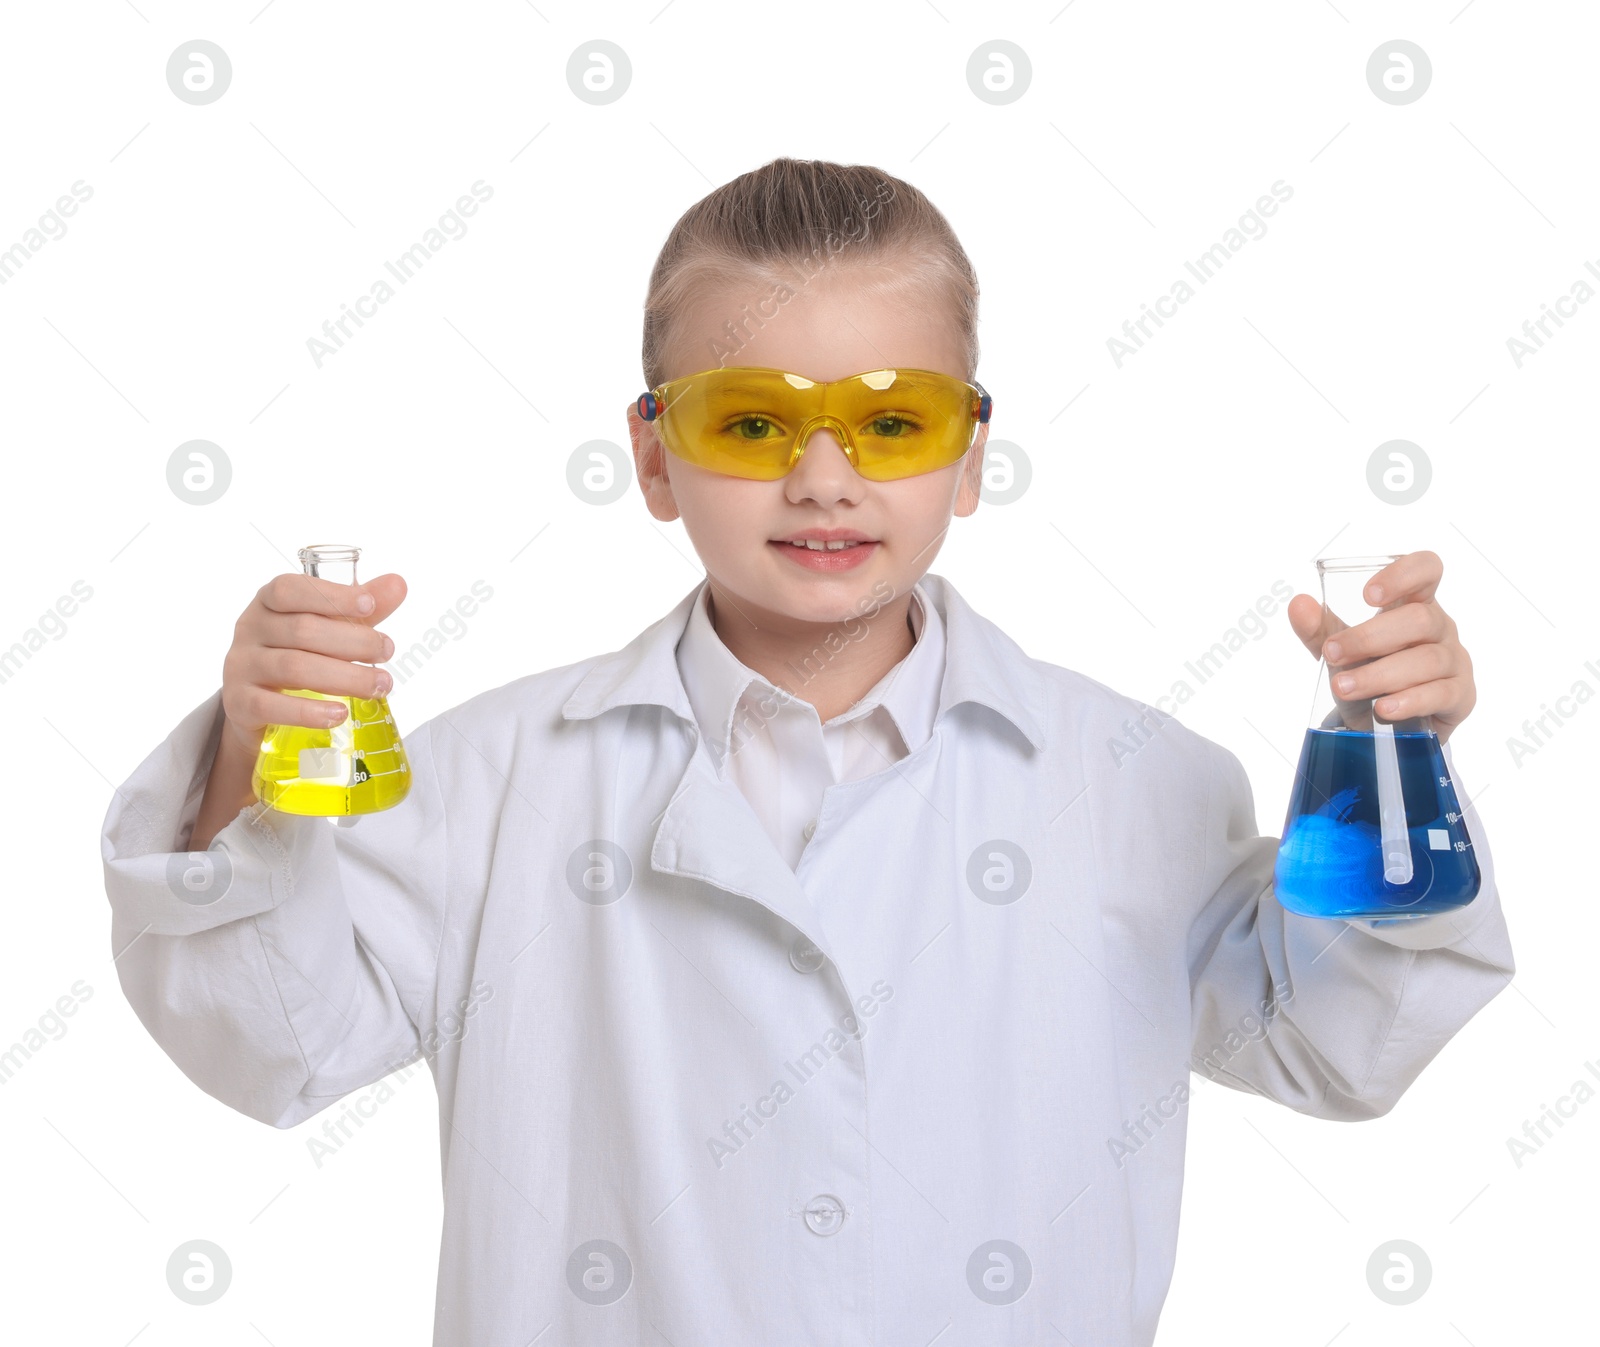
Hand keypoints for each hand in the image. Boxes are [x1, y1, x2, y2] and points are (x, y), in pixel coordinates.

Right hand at [218, 571, 406, 762]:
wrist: (252, 703)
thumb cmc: (296, 651)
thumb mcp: (325, 625)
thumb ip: (358, 608)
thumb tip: (398, 584)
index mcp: (269, 602)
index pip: (292, 589)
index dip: (332, 595)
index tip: (370, 606)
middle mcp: (250, 628)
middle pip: (303, 630)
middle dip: (353, 641)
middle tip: (387, 652)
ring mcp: (241, 665)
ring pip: (293, 667)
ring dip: (344, 677)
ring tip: (380, 686)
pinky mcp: (239, 703)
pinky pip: (271, 706)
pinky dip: (308, 712)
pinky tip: (339, 714)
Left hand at [1286, 550, 1475, 744]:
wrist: (1394, 724)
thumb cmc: (1373, 671)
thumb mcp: (1343, 650)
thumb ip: (1319, 630)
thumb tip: (1298, 604)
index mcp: (1415, 604)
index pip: (1427, 570)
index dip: (1403, 575)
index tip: (1367, 595)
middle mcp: (1441, 628)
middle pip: (1419, 620)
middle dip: (1369, 637)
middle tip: (1332, 653)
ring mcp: (1454, 661)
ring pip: (1426, 660)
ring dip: (1379, 674)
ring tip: (1344, 687)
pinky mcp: (1459, 696)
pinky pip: (1440, 694)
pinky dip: (1408, 701)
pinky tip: (1383, 708)